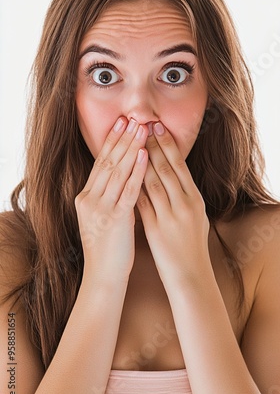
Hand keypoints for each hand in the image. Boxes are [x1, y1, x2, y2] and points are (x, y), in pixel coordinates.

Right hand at [75, 117, 147, 282]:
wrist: (103, 275)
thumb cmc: (108, 247)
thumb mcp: (103, 217)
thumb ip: (111, 196)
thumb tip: (126, 176)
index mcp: (86, 197)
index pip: (101, 163)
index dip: (112, 142)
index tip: (121, 123)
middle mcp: (90, 198)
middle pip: (107, 162)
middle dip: (122, 138)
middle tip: (132, 118)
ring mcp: (100, 208)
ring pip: (117, 171)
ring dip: (131, 148)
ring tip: (141, 129)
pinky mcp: (114, 218)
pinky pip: (127, 190)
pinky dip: (137, 171)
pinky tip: (144, 155)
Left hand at [137, 122, 209, 286]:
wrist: (190, 275)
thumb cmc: (191, 246)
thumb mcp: (195, 217)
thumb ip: (185, 196)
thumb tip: (174, 175)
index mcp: (196, 199)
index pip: (179, 165)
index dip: (167, 144)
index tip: (156, 126)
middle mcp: (186, 204)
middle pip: (166, 168)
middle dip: (152, 144)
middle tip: (141, 124)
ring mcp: (171, 216)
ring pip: (153, 181)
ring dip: (140, 161)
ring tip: (130, 143)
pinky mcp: (156, 228)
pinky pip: (142, 203)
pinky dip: (133, 187)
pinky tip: (124, 175)